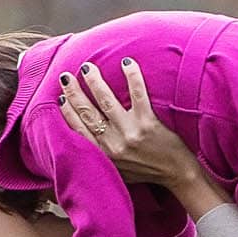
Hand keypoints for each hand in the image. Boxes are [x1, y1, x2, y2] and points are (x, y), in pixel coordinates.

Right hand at [56, 59, 227, 216]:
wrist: (176, 175)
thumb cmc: (146, 171)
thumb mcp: (118, 171)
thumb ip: (102, 156)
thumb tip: (85, 140)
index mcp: (103, 155)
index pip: (78, 129)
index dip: (68, 112)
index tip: (61, 97)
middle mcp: (113, 144)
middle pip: (87, 113)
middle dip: (74, 93)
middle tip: (66, 77)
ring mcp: (130, 133)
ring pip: (106, 101)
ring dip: (94, 82)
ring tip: (87, 68)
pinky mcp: (148, 123)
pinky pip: (137, 94)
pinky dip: (132, 76)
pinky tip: (126, 62)